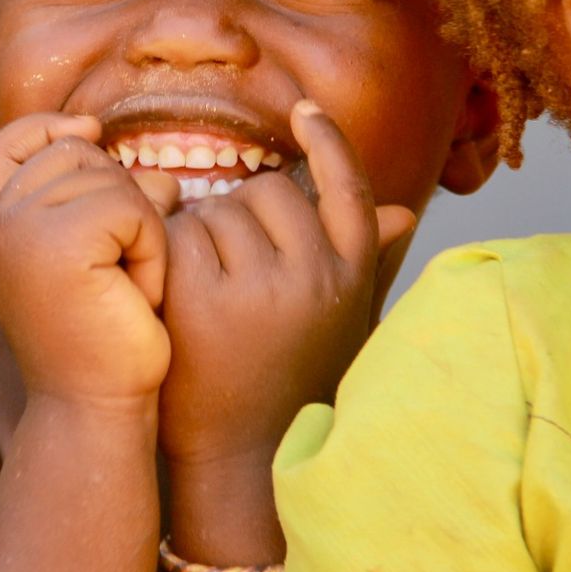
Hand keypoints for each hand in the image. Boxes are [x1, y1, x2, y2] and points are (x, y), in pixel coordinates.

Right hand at [0, 113, 178, 404]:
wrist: (97, 409)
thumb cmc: (108, 339)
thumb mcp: (103, 259)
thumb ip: (110, 204)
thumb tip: (158, 173)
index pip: (6, 146)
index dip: (48, 128)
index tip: (91, 131)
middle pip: (73, 153)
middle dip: (118, 197)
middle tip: (119, 268)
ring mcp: (20, 231)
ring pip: (107, 177)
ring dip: (139, 227)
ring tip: (126, 284)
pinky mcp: (58, 244)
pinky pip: (131, 208)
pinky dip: (150, 248)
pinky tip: (137, 293)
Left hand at [157, 101, 413, 466]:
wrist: (239, 463)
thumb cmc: (287, 386)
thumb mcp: (340, 323)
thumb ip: (364, 260)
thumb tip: (402, 208)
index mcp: (350, 277)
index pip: (347, 187)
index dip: (328, 142)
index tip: (304, 109)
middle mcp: (314, 276)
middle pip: (269, 192)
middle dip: (240, 215)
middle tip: (228, 272)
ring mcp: (259, 286)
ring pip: (220, 207)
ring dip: (202, 234)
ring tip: (204, 294)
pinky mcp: (202, 297)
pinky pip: (180, 232)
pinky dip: (168, 252)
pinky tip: (172, 293)